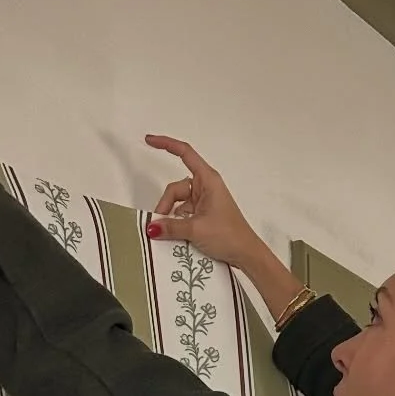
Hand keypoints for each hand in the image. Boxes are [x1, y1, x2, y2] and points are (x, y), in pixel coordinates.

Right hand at [144, 136, 263, 269]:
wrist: (246, 255)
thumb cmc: (228, 235)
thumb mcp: (196, 230)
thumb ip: (171, 227)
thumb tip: (151, 227)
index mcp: (208, 179)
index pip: (184, 153)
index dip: (166, 144)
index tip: (149, 140)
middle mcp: (206, 187)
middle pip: (176, 187)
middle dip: (166, 204)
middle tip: (160, 224)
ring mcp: (204, 201)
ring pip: (178, 202)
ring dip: (171, 216)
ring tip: (169, 233)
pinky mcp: (203, 215)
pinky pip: (184, 213)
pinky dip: (177, 223)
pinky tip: (176, 235)